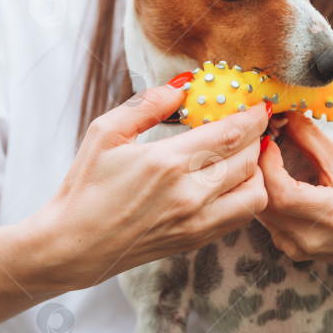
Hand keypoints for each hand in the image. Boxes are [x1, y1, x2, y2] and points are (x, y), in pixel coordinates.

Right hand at [31, 82, 269, 289]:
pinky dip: (247, 195)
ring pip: (255, 192)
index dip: (253, 117)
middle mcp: (189, 194)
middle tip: (254, 124)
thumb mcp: (105, 133)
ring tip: (243, 154)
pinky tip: (231, 180)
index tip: (259, 105)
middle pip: (249, 159)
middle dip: (258, 137)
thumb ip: (148, 105)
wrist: (72, 246)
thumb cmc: (85, 186)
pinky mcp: (197, 240)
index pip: (231, 134)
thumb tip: (184, 85)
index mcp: (166, 162)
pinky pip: (242, 216)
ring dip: (257, 170)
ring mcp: (196, 222)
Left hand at [256, 112, 332, 269]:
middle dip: (258, 166)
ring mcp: (295, 248)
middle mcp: (307, 239)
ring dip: (258, 181)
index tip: (270, 138)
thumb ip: (311, 139)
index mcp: (329, 216)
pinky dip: (263, 196)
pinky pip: (265, 220)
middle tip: (262, 140)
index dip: (268, 162)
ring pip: (258, 211)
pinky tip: (270, 178)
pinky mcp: (289, 250)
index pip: (281, 192)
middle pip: (263, 201)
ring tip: (265, 155)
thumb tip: (285, 114)